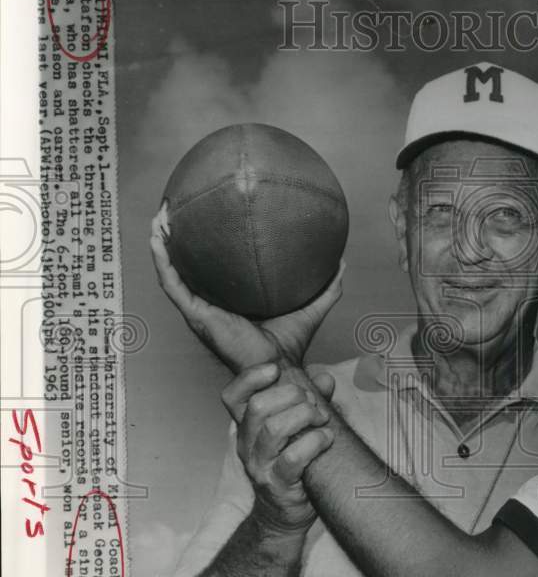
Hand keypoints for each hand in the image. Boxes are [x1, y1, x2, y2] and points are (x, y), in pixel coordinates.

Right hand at [150, 205, 344, 372]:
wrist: (277, 366)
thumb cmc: (288, 342)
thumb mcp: (311, 306)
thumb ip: (327, 286)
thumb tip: (341, 260)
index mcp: (229, 298)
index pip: (213, 268)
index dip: (204, 245)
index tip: (202, 216)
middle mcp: (210, 301)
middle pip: (186, 266)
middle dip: (175, 239)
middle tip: (171, 209)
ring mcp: (200, 308)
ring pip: (172, 272)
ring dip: (161, 245)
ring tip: (157, 218)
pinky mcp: (196, 314)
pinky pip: (173, 285)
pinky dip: (163, 262)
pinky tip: (158, 240)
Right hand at [221, 362, 337, 531]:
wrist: (285, 514)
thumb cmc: (294, 463)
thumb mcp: (298, 428)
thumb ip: (311, 400)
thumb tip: (325, 378)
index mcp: (248, 426)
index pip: (233, 396)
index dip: (250, 377)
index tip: (276, 368)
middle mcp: (248, 444)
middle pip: (258, 407)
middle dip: (292, 395)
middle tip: (313, 403)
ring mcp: (260, 466)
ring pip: (275, 429)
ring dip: (305, 416)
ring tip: (322, 420)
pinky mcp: (278, 484)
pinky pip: (293, 458)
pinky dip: (315, 442)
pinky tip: (327, 438)